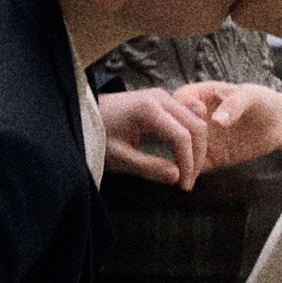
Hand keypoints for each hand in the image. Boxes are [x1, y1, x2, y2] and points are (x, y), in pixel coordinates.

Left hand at [95, 89, 209, 188]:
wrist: (84, 114)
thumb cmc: (98, 134)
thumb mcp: (119, 156)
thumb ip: (148, 167)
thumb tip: (177, 177)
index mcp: (148, 109)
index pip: (182, 137)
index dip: (187, 164)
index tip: (183, 186)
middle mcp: (160, 98)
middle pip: (196, 127)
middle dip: (196, 157)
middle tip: (188, 183)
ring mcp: (163, 97)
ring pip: (196, 121)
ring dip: (197, 148)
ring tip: (187, 173)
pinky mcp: (163, 101)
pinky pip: (188, 118)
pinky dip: (192, 138)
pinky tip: (185, 157)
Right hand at [175, 79, 281, 168]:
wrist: (276, 124)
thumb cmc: (261, 101)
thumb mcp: (250, 96)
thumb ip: (234, 105)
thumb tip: (217, 120)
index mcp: (199, 96)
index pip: (179, 101)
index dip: (178, 112)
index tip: (185, 124)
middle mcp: (193, 118)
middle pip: (173, 128)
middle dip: (172, 142)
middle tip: (179, 155)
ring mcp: (199, 139)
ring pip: (180, 150)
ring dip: (177, 162)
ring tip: (178, 175)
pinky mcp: (208, 158)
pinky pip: (194, 167)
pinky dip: (188, 174)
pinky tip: (187, 181)